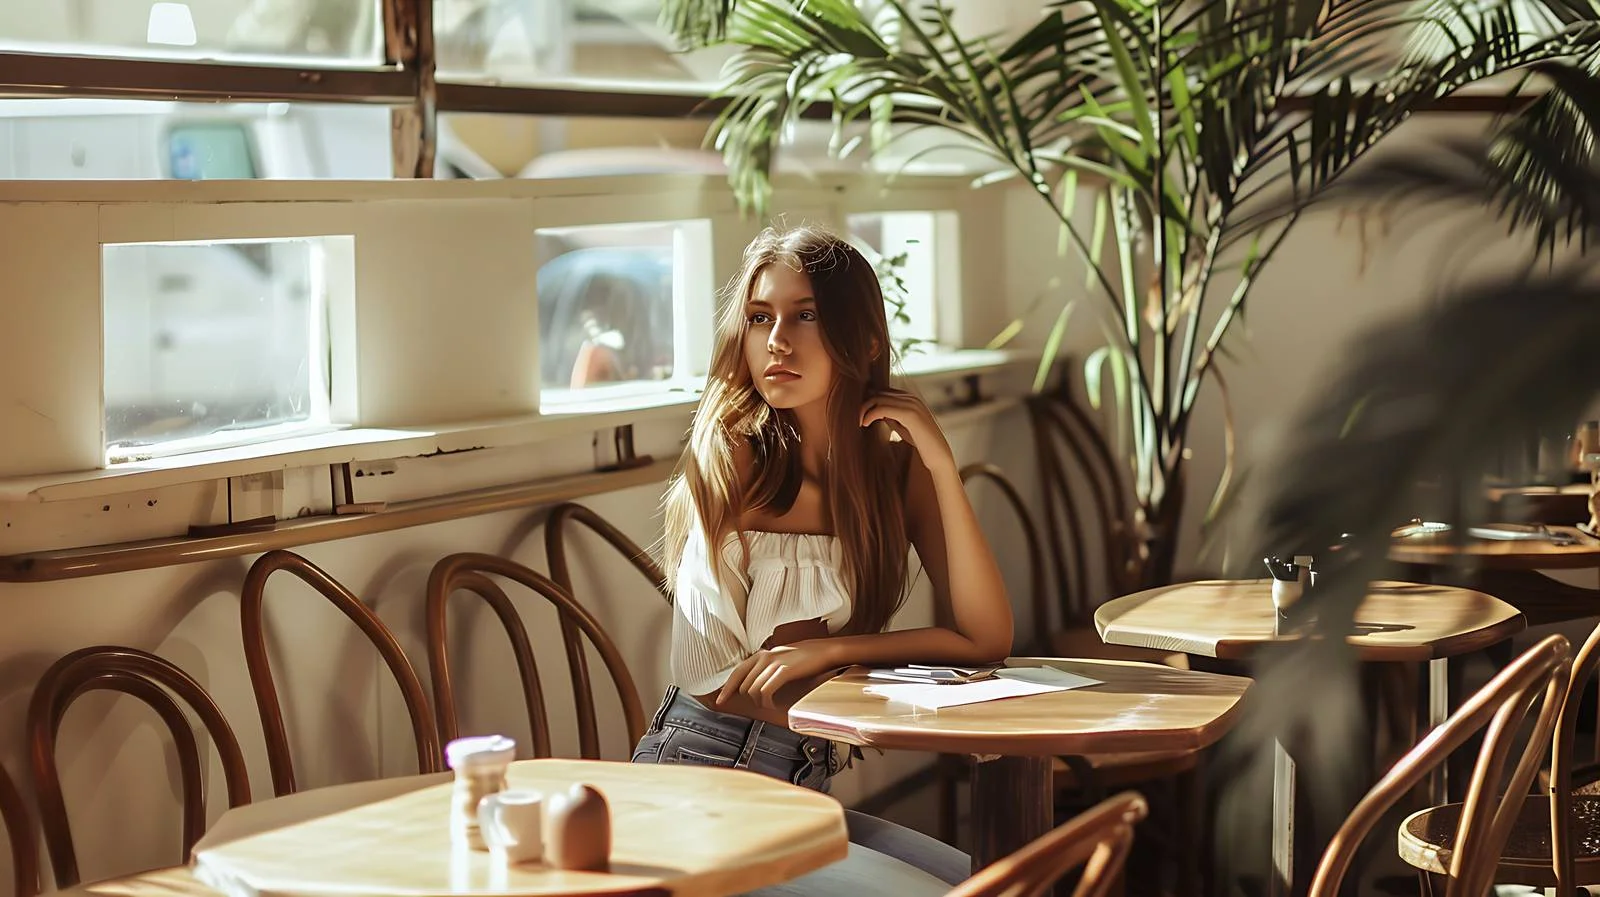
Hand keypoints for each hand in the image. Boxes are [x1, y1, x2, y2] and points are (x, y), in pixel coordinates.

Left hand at [718, 640, 841, 709]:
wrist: (825, 651)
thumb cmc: (805, 657)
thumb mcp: (781, 658)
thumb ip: (767, 667)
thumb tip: (755, 682)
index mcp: (761, 655)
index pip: (736, 672)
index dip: (727, 688)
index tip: (720, 700)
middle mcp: (764, 658)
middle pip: (743, 684)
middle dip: (748, 698)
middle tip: (759, 705)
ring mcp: (773, 664)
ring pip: (753, 689)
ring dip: (759, 702)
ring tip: (769, 705)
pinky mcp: (783, 671)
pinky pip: (765, 691)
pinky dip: (767, 701)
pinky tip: (773, 704)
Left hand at [860, 388, 953, 467]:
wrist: (939, 455)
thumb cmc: (921, 443)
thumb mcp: (903, 426)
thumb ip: (892, 417)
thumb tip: (876, 412)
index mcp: (910, 398)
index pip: (883, 392)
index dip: (869, 402)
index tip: (860, 415)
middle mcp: (911, 397)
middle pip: (879, 393)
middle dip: (865, 405)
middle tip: (857, 419)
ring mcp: (912, 404)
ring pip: (879, 399)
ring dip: (865, 410)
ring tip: (860, 422)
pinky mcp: (910, 415)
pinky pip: (883, 409)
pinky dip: (871, 415)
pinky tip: (865, 423)